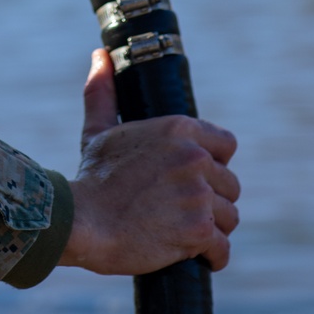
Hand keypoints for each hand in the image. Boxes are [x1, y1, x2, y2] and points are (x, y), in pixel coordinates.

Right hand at [60, 49, 239, 275]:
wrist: (83, 222)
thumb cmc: (92, 177)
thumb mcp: (98, 130)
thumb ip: (103, 92)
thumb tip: (100, 56)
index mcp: (179, 129)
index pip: (226, 144)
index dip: (213, 162)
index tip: (195, 176)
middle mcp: (194, 157)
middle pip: (229, 183)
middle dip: (212, 199)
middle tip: (184, 210)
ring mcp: (199, 195)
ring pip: (230, 216)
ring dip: (214, 228)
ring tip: (188, 233)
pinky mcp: (199, 230)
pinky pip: (223, 248)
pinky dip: (214, 256)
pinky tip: (200, 257)